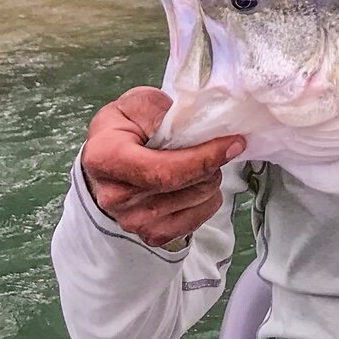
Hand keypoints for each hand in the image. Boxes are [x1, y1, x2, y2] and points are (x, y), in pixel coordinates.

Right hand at [81, 87, 243, 247]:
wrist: (109, 157)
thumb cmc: (126, 126)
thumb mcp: (139, 103)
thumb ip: (164, 113)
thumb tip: (197, 131)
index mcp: (106, 158)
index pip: (164, 171)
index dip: (204, 158)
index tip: (232, 143)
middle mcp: (114, 197)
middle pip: (185, 187)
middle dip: (209, 163)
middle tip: (207, 145)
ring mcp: (132, 221)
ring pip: (197, 201)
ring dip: (207, 178)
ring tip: (192, 163)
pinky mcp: (151, 235)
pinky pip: (198, 219)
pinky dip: (205, 199)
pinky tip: (192, 183)